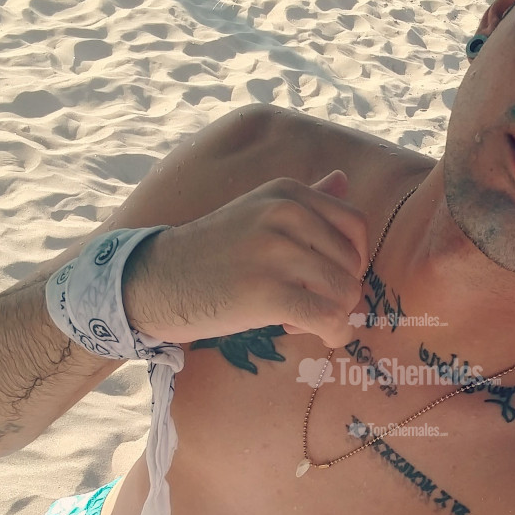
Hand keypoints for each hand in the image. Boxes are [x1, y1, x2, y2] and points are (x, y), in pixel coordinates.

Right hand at [123, 170, 369, 349]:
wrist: (158, 280)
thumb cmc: (213, 251)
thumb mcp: (257, 210)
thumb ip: (304, 199)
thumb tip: (343, 179)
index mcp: (287, 193)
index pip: (356, 225)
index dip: (352, 260)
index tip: (328, 277)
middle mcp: (285, 214)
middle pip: (352, 265)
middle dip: (338, 292)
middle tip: (305, 302)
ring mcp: (275, 252)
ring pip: (344, 293)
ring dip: (332, 315)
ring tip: (298, 316)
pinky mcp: (267, 292)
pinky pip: (326, 318)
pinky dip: (331, 333)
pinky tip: (309, 334)